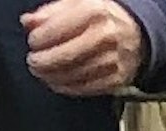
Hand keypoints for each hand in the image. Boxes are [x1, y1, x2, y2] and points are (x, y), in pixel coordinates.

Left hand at [22, 0, 146, 86]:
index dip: (40, 39)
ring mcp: (112, 60)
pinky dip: (67, 87)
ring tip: (42, 72)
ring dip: (52, 77)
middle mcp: (105, 36)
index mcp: (93, 11)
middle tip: (33, 62)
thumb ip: (51, 12)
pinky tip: (56, 82)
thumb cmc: (101, 16)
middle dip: (43, 62)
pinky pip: (86, 88)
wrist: (137, 32)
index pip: (58, 29)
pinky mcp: (116, 79)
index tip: (32, 42)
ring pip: (74, 75)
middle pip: (65, 56)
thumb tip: (28, 22)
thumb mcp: (77, 3)